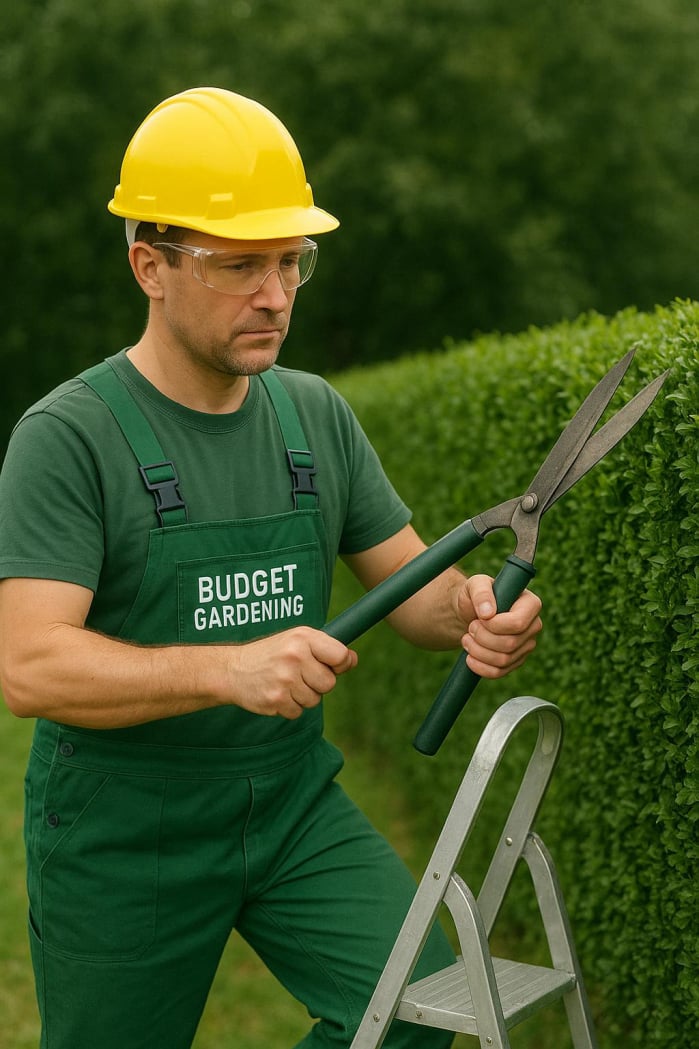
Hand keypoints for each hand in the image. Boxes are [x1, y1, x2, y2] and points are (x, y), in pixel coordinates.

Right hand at [227, 627, 357, 718]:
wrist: (233, 669)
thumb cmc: (271, 654)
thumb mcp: (296, 640)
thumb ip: (325, 648)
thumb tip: (353, 659)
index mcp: (303, 637)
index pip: (340, 655)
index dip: (340, 664)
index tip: (331, 665)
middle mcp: (295, 656)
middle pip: (329, 683)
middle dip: (318, 684)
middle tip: (299, 675)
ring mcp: (285, 679)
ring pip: (314, 700)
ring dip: (303, 696)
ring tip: (285, 683)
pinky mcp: (276, 699)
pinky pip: (299, 712)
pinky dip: (290, 707)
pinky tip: (277, 693)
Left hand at [456, 574, 541, 678]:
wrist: (470, 613)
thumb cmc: (476, 596)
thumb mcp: (475, 584)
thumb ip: (481, 592)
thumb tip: (488, 613)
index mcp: (530, 604)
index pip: (518, 623)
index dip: (495, 625)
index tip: (480, 618)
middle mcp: (533, 626)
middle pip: (510, 643)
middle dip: (482, 638)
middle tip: (470, 627)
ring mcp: (526, 645)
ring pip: (503, 660)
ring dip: (478, 651)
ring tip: (467, 639)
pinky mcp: (516, 660)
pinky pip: (499, 672)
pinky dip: (480, 667)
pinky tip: (470, 657)